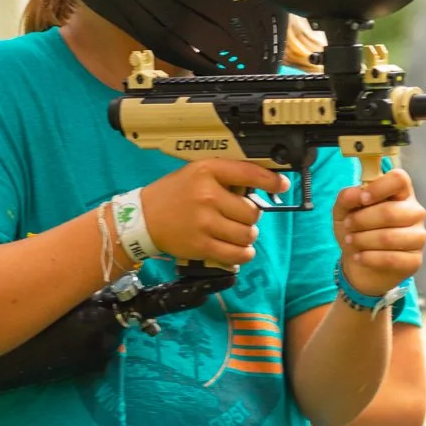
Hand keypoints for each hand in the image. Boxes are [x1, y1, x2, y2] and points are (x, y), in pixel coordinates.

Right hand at [139, 160, 288, 269]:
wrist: (143, 219)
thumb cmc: (173, 194)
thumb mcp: (196, 173)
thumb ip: (225, 177)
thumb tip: (260, 186)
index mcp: (207, 171)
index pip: (248, 173)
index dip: (270, 180)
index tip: (282, 184)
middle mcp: (207, 195)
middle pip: (252, 212)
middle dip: (251, 217)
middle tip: (240, 217)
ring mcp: (204, 222)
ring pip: (248, 234)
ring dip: (248, 236)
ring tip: (238, 233)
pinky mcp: (202, 245)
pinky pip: (237, 254)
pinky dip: (243, 254)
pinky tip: (239, 249)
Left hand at [333, 168, 425, 298]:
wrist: (362, 262)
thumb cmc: (358, 229)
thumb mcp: (344, 210)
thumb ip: (347, 197)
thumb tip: (356, 194)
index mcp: (401, 193)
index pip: (399, 179)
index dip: (379, 187)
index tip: (362, 199)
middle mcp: (415, 212)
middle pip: (390, 212)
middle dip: (361, 220)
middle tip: (347, 225)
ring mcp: (418, 236)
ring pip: (390, 237)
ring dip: (363, 240)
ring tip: (350, 241)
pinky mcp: (415, 260)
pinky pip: (391, 258)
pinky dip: (369, 258)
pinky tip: (359, 256)